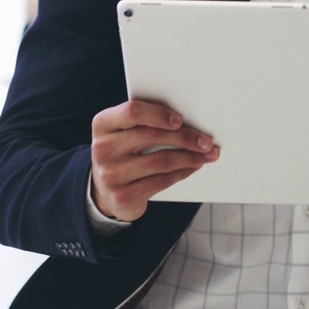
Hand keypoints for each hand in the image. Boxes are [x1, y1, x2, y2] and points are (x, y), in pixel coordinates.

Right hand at [90, 100, 219, 220]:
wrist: (103, 191)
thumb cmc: (122, 153)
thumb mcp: (122, 133)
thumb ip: (144, 123)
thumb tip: (188, 121)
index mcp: (103, 124)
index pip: (132, 112)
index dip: (159, 114)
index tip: (180, 120)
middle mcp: (103, 149)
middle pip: (152, 136)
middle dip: (185, 138)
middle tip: (206, 141)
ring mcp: (111, 175)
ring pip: (161, 160)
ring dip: (189, 157)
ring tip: (206, 155)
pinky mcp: (123, 196)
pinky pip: (161, 181)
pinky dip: (182, 173)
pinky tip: (192, 167)